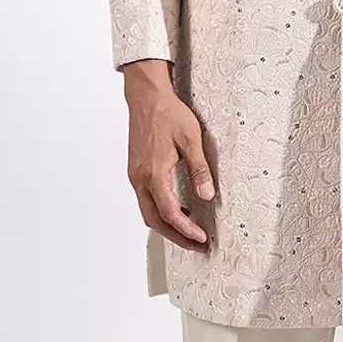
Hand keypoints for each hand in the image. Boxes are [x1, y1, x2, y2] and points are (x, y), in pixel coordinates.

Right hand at [122, 60, 215, 251]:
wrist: (146, 97)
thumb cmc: (168, 113)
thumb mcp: (191, 138)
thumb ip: (199, 169)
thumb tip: (207, 196)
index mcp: (153, 174)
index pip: (169, 213)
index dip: (186, 230)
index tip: (201, 238)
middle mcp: (140, 178)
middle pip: (155, 220)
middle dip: (176, 236)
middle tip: (196, 244)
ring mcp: (135, 175)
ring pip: (148, 212)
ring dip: (167, 225)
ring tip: (189, 231)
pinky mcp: (135, 170)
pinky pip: (145, 199)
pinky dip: (160, 211)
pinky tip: (176, 207)